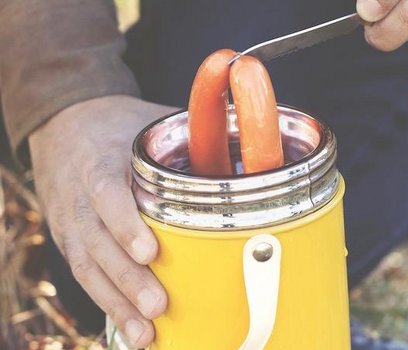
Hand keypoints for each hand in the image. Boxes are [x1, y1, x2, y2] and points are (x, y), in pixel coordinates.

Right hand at [29, 95, 179, 347]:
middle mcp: (80, 197)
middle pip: (97, 242)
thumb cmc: (118, 128)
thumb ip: (190, 136)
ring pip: (88, 267)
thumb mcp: (147, 122)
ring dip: (118, 303)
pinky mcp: (71, 242)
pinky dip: (109, 305)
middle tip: (159, 305)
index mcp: (102, 161)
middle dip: (128, 278)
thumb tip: (251, 143)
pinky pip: (86, 277)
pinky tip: (132, 331)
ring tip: (146, 333)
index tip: (150, 251)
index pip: (106, 193)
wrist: (64, 128)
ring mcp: (72, 223)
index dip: (125, 224)